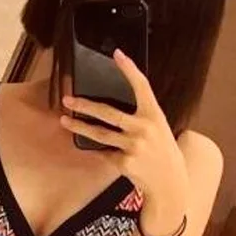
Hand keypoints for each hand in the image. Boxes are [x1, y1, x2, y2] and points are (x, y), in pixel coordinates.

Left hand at [59, 49, 187, 206]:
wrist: (169, 181)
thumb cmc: (161, 151)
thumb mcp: (157, 127)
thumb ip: (140, 115)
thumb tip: (109, 106)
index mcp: (154, 114)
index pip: (141, 86)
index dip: (129, 69)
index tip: (117, 55)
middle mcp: (144, 128)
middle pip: (109, 112)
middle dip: (85, 105)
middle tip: (68, 99)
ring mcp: (134, 146)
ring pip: (99, 133)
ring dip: (79, 126)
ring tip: (65, 120)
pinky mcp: (124, 162)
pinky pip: (103, 152)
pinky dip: (95, 149)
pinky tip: (86, 144)